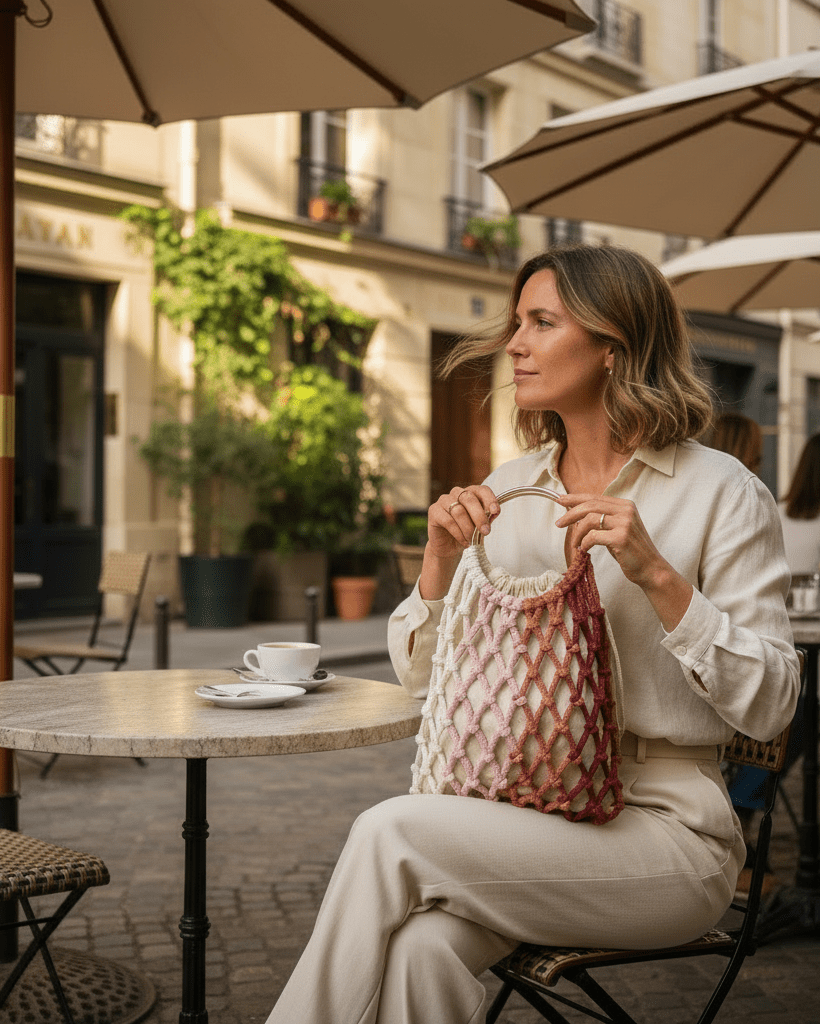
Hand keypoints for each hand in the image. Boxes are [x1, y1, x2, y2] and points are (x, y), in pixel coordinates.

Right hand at [427, 485, 500, 558]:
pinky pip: (448, 521)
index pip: (482, 490)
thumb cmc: (466, 533)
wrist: (449, 547)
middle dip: (479, 516)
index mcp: (470, 493)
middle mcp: (456, 493)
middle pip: (469, 498)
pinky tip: (465, 542)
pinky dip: (459, 534)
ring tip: (472, 539)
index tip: (496, 511)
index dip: (489, 499)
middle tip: (485, 531)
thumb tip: (495, 512)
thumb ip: (487, 517)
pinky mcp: (433, 511)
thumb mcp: (480, 525)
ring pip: (459, 511)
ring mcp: (443, 500)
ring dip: (468, 528)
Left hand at [555, 494, 692, 630]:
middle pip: (590, 505)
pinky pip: (593, 536)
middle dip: (570, 514)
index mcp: (625, 505)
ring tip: (574, 545)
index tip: (560, 500)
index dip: (575, 498)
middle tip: (558, 523)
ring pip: (590, 519)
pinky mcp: (621, 537)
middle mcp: (626, 510)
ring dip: (577, 533)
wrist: (651, 569)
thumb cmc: (631, 551)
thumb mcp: (617, 529)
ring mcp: (625, 523)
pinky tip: (584, 550)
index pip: (595, 497)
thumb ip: (602, 519)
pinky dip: (584, 543)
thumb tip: (575, 514)